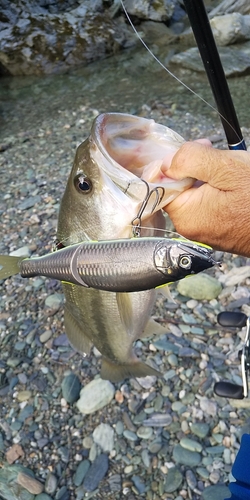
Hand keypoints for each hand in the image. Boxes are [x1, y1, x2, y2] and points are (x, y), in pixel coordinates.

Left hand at [163, 141, 249, 255]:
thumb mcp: (227, 169)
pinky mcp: (217, 230)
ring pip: (194, 193)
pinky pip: (208, 203)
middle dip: (194, 167)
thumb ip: (190, 160)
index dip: (175, 161)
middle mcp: (190, 227)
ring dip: (208, 177)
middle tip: (219, 156)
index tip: (199, 151)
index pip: (161, 182)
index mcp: (186, 215)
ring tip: (233, 172)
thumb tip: (165, 162)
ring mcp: (204, 231)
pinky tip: (236, 186)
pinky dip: (217, 189)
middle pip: (178, 187)